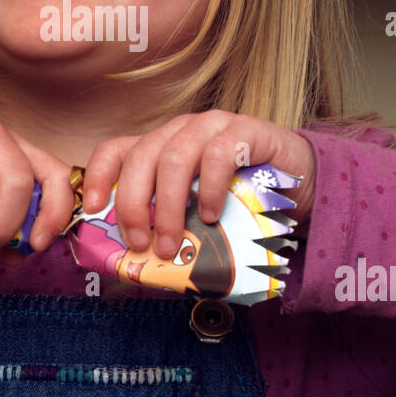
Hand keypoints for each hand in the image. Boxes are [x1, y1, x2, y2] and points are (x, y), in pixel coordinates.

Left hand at [80, 112, 316, 259]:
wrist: (303, 184)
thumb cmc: (243, 202)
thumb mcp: (197, 215)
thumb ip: (171, 229)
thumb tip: (135, 269)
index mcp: (162, 146)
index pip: (117, 149)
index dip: (98, 176)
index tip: (92, 209)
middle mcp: (182, 130)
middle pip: (142, 155)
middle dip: (133, 202)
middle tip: (139, 242)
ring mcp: (214, 126)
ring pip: (175, 155)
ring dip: (168, 204)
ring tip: (172, 241)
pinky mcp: (248, 130)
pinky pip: (220, 153)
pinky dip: (210, 188)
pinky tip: (211, 215)